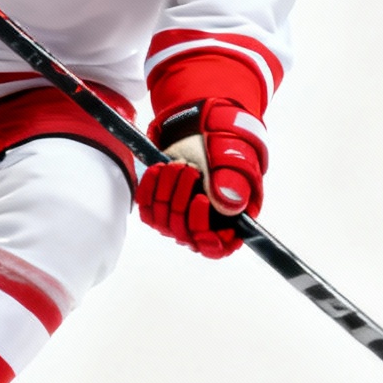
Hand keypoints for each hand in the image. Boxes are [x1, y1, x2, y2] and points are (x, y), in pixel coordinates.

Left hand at [134, 99, 268, 257]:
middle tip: (189, 171)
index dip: (208, 238)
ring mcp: (179, 220)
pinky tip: (158, 169)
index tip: (201, 202)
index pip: (217, 249)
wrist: (205, 133)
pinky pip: (147, 211)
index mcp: (230, 224)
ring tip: (176, 166)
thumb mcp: (236, 160)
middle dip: (183, 200)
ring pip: (163, 223)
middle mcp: (203, 228)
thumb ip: (233, 181)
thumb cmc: (227, 148)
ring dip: (167, 191)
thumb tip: (227, 203)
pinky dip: (149, 189)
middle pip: (185, 234)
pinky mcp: (159, 208)